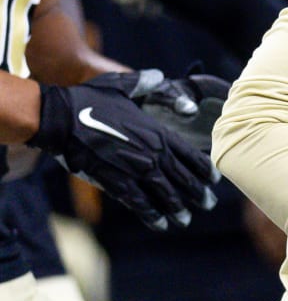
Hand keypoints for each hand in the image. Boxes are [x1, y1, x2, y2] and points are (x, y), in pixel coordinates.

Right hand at [30, 71, 219, 230]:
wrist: (60, 119)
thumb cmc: (89, 100)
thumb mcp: (121, 85)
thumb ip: (144, 82)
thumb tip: (158, 75)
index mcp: (157, 133)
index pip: (191, 155)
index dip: (205, 170)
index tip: (214, 180)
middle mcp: (152, 153)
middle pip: (183, 178)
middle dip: (198, 193)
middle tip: (209, 204)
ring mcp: (134, 169)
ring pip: (164, 194)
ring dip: (178, 208)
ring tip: (186, 219)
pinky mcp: (115, 182)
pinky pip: (138, 203)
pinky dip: (151, 215)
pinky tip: (160, 224)